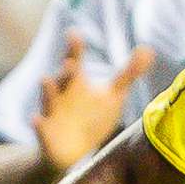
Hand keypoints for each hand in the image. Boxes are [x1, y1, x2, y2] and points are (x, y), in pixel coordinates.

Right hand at [26, 33, 152, 173]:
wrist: (71, 151)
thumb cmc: (93, 117)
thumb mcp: (113, 95)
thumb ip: (128, 74)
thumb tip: (148, 49)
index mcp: (76, 83)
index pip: (75, 61)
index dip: (75, 48)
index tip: (74, 33)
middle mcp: (61, 94)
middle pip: (62, 79)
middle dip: (66, 71)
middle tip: (71, 62)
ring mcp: (52, 114)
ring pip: (48, 101)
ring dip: (48, 91)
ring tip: (46, 80)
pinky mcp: (46, 135)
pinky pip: (40, 129)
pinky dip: (38, 124)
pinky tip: (36, 120)